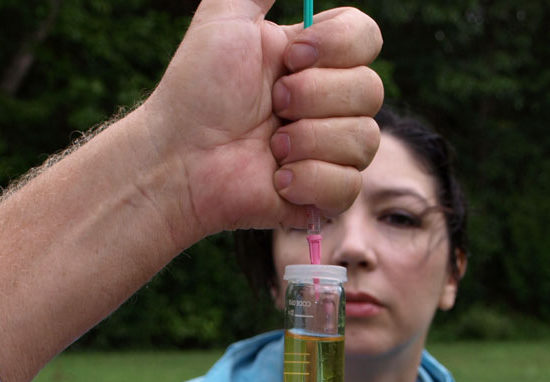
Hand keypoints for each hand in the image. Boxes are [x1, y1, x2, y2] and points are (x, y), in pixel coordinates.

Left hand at [140, 0, 383, 240]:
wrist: (177, 157)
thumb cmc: (195, 90)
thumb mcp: (224, 18)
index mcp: (315, 60)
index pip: (368, 38)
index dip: (338, 46)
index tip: (292, 55)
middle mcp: (329, 104)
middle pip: (372, 90)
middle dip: (314, 97)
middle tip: (273, 105)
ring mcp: (330, 152)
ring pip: (364, 140)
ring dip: (308, 140)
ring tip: (270, 146)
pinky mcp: (324, 197)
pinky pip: (349, 186)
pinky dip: (309, 180)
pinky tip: (276, 179)